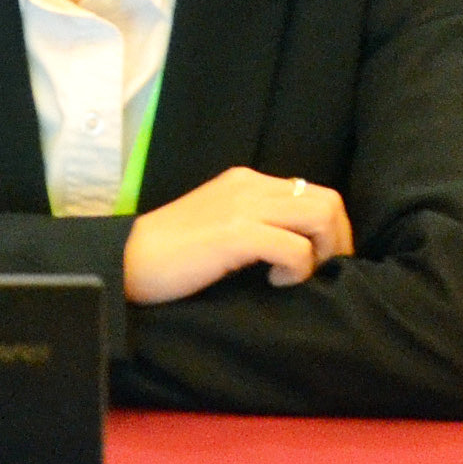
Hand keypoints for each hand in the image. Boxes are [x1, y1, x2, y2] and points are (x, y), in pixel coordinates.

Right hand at [118, 166, 352, 303]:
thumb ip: (252, 223)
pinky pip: (294, 247)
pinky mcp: (236, 233)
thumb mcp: (218, 225)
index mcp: (247, 181)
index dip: (330, 230)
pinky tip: (274, 282)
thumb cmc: (169, 255)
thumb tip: (295, 246)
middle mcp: (250, 185)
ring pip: (320, 217)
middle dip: (337, 242)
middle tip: (320, 275)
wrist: (126, 261)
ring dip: (322, 253)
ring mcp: (244, 206)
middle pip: (328, 200)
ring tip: (297, 277)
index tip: (322, 262)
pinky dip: (297, 270)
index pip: (313, 192)